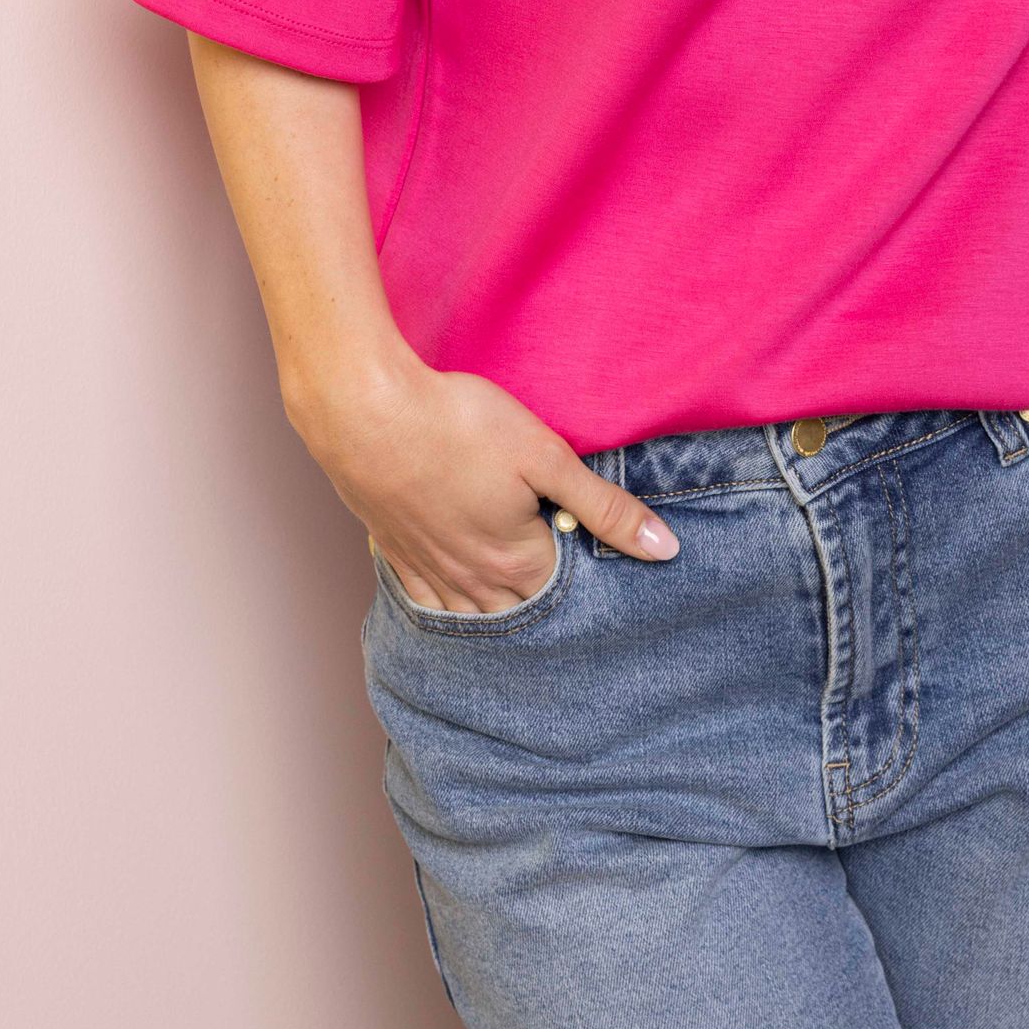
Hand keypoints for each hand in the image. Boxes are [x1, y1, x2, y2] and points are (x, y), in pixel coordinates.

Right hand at [288, 350, 680, 613]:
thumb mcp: (544, 456)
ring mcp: (429, 572)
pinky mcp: (394, 554)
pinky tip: (455, 606)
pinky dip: (447, 612)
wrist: (364, 411)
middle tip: (571, 602)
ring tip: (521, 610)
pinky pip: (427, 604)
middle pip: (522, 612)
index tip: (603, 569)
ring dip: (500, 617)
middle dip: (548, 606)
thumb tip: (664, 550)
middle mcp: (473, 580)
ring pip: (474, 617)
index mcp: (517, 560)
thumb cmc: (457, 424)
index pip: (568, 592)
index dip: (588, 580)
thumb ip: (603, 507)